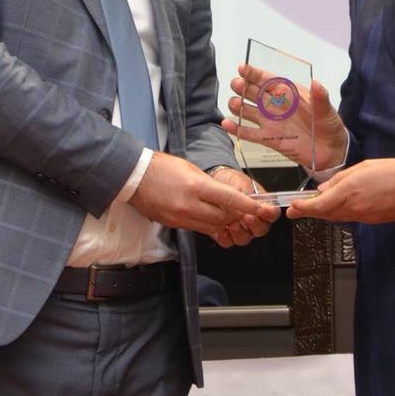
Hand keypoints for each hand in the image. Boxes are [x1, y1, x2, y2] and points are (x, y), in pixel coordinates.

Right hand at [129, 152, 276, 235]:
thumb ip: (210, 184)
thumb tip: (227, 196)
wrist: (134, 177)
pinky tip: (208, 215)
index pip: (230, 199)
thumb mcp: (190, 168)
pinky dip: (208, 224)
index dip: (248, 206)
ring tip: (226, 212)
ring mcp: (180, 217)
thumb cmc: (160, 167)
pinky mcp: (174, 224)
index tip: (260, 208)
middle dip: (236, 215)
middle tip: (243, 209)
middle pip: (224, 218)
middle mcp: (189, 205)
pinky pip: (198, 228)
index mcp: (196, 186)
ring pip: (212, 227)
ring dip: (223, 221)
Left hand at [206, 166, 279, 246]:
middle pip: (261, 229)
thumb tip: (253, 201)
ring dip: (239, 232)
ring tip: (232, 223)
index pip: (272, 214)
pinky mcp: (226, 235)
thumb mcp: (239, 181)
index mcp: (261, 206)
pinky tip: (221, 230)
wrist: (210, 186)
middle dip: (254, 224)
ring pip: (245, 239)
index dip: (270, 213)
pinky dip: (225, 238)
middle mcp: (253, 221)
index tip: (264, 209)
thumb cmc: (228, 182)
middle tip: (247, 216)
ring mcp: (240, 230)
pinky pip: (228, 242)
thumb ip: (248, 193)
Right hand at [224, 64, 346, 171]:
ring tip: (235, 104)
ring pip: (248, 111)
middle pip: (254, 93)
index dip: (255, 73)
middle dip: (243, 87)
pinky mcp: (269, 139)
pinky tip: (227, 124)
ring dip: (238, 106)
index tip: (243, 68)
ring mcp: (271, 122)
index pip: (269, 80)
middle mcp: (276, 106)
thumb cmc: (329, 126)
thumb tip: (317, 83)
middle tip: (238, 85)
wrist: (331, 152)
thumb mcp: (327, 111)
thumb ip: (320, 98)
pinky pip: (249, 134)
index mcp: (289, 94)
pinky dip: (237, 129)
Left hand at [286, 158, 394, 224]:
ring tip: (311, 208)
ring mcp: (362, 217)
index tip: (293, 207)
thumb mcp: (363, 167)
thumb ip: (341, 179)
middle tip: (294, 211)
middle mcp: (353, 207)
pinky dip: (337, 213)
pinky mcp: (370, 220)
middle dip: (308, 212)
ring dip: (322, 213)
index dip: (304, 207)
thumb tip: (324, 189)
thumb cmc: (394, 173)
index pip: (319, 204)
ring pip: (335, 217)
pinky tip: (335, 207)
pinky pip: (348, 218)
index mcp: (349, 191)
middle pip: (324, 214)